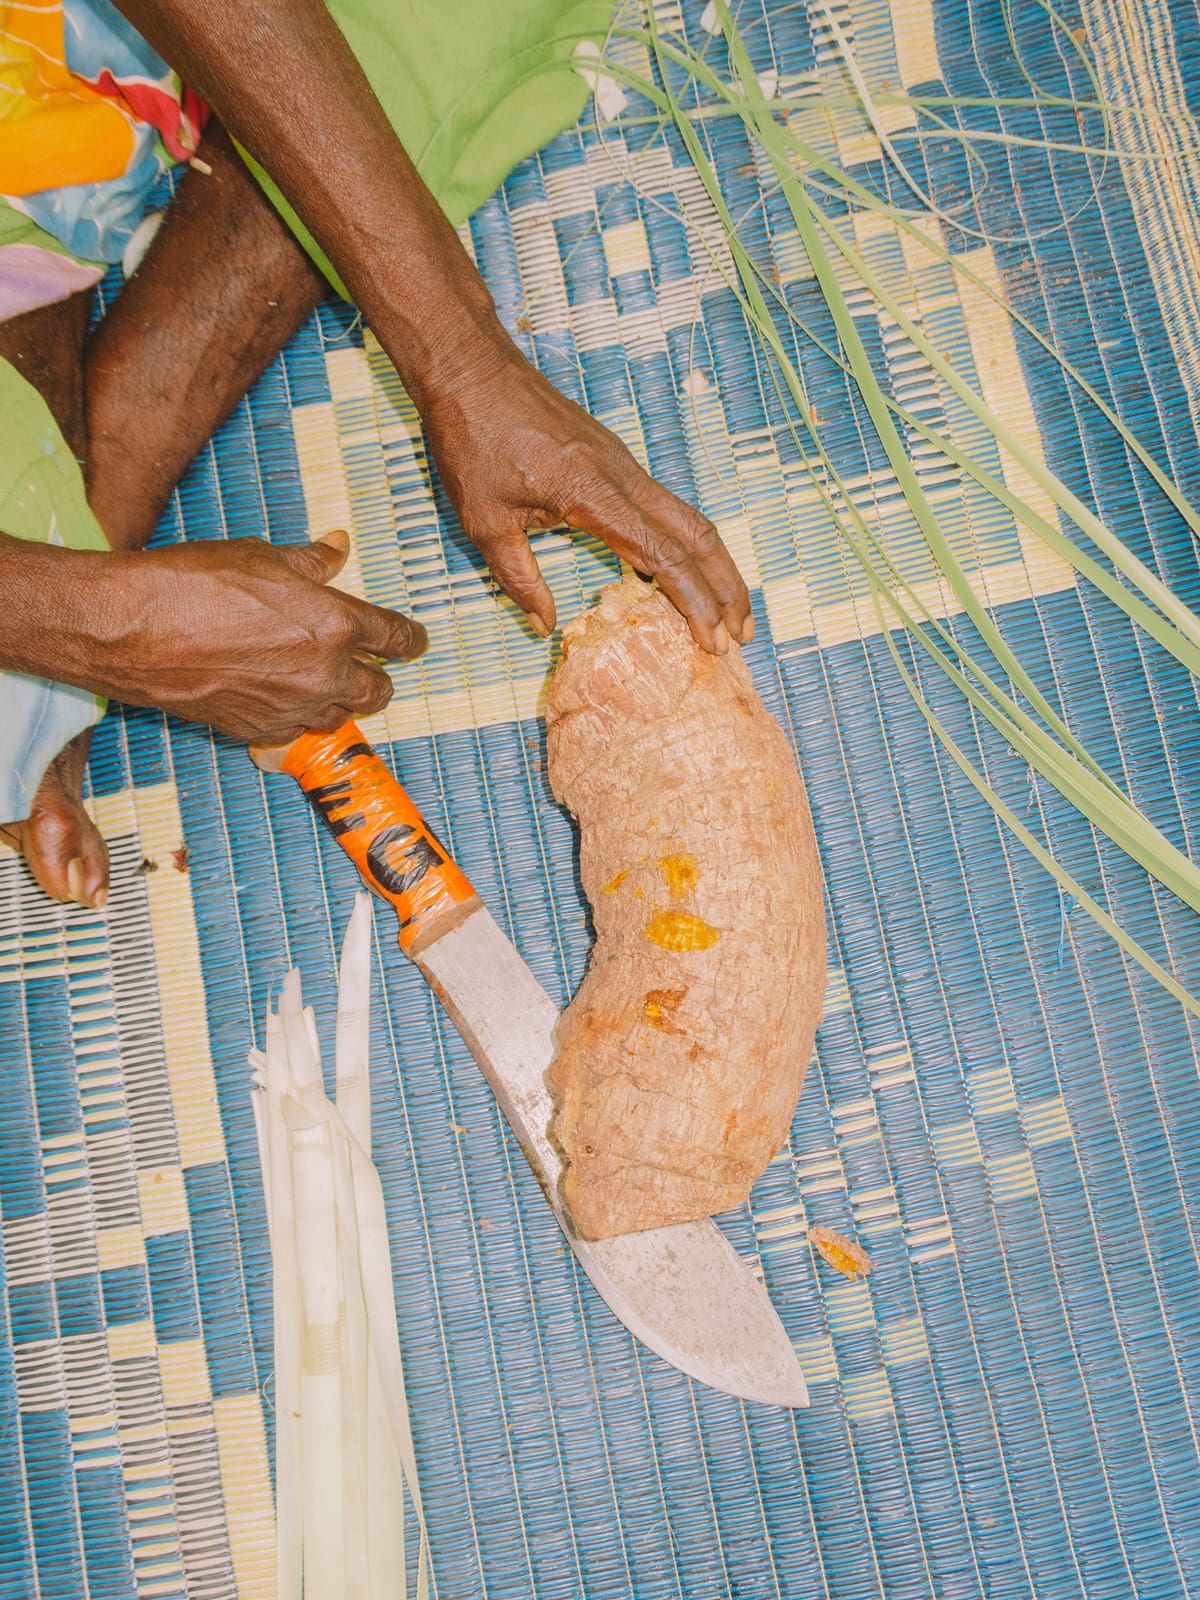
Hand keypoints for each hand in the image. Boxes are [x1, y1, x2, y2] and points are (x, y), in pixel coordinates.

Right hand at [71, 531, 424, 743]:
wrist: (135, 631)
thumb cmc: (196, 584)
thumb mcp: (262, 557)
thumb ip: (311, 561)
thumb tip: (339, 547)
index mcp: (338, 624)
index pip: (398, 639)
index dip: (412, 640)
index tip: (414, 641)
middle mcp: (326, 673)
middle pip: (380, 689)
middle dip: (379, 676)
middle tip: (369, 664)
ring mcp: (294, 708)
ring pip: (342, 714)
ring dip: (341, 698)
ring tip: (322, 680)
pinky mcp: (261, 731)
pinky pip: (298, 730)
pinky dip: (299, 716)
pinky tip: (282, 697)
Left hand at [422, 351, 751, 652]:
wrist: (472, 367)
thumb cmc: (472, 438)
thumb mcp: (484, 519)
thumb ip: (518, 577)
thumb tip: (543, 626)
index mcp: (596, 494)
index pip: (664, 556)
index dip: (693, 602)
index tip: (711, 642)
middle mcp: (624, 476)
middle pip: (698, 534)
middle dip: (727, 588)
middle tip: (740, 636)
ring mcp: (624, 464)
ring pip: (688, 517)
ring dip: (714, 565)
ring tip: (727, 611)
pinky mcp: (615, 459)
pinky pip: (665, 506)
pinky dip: (687, 544)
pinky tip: (682, 572)